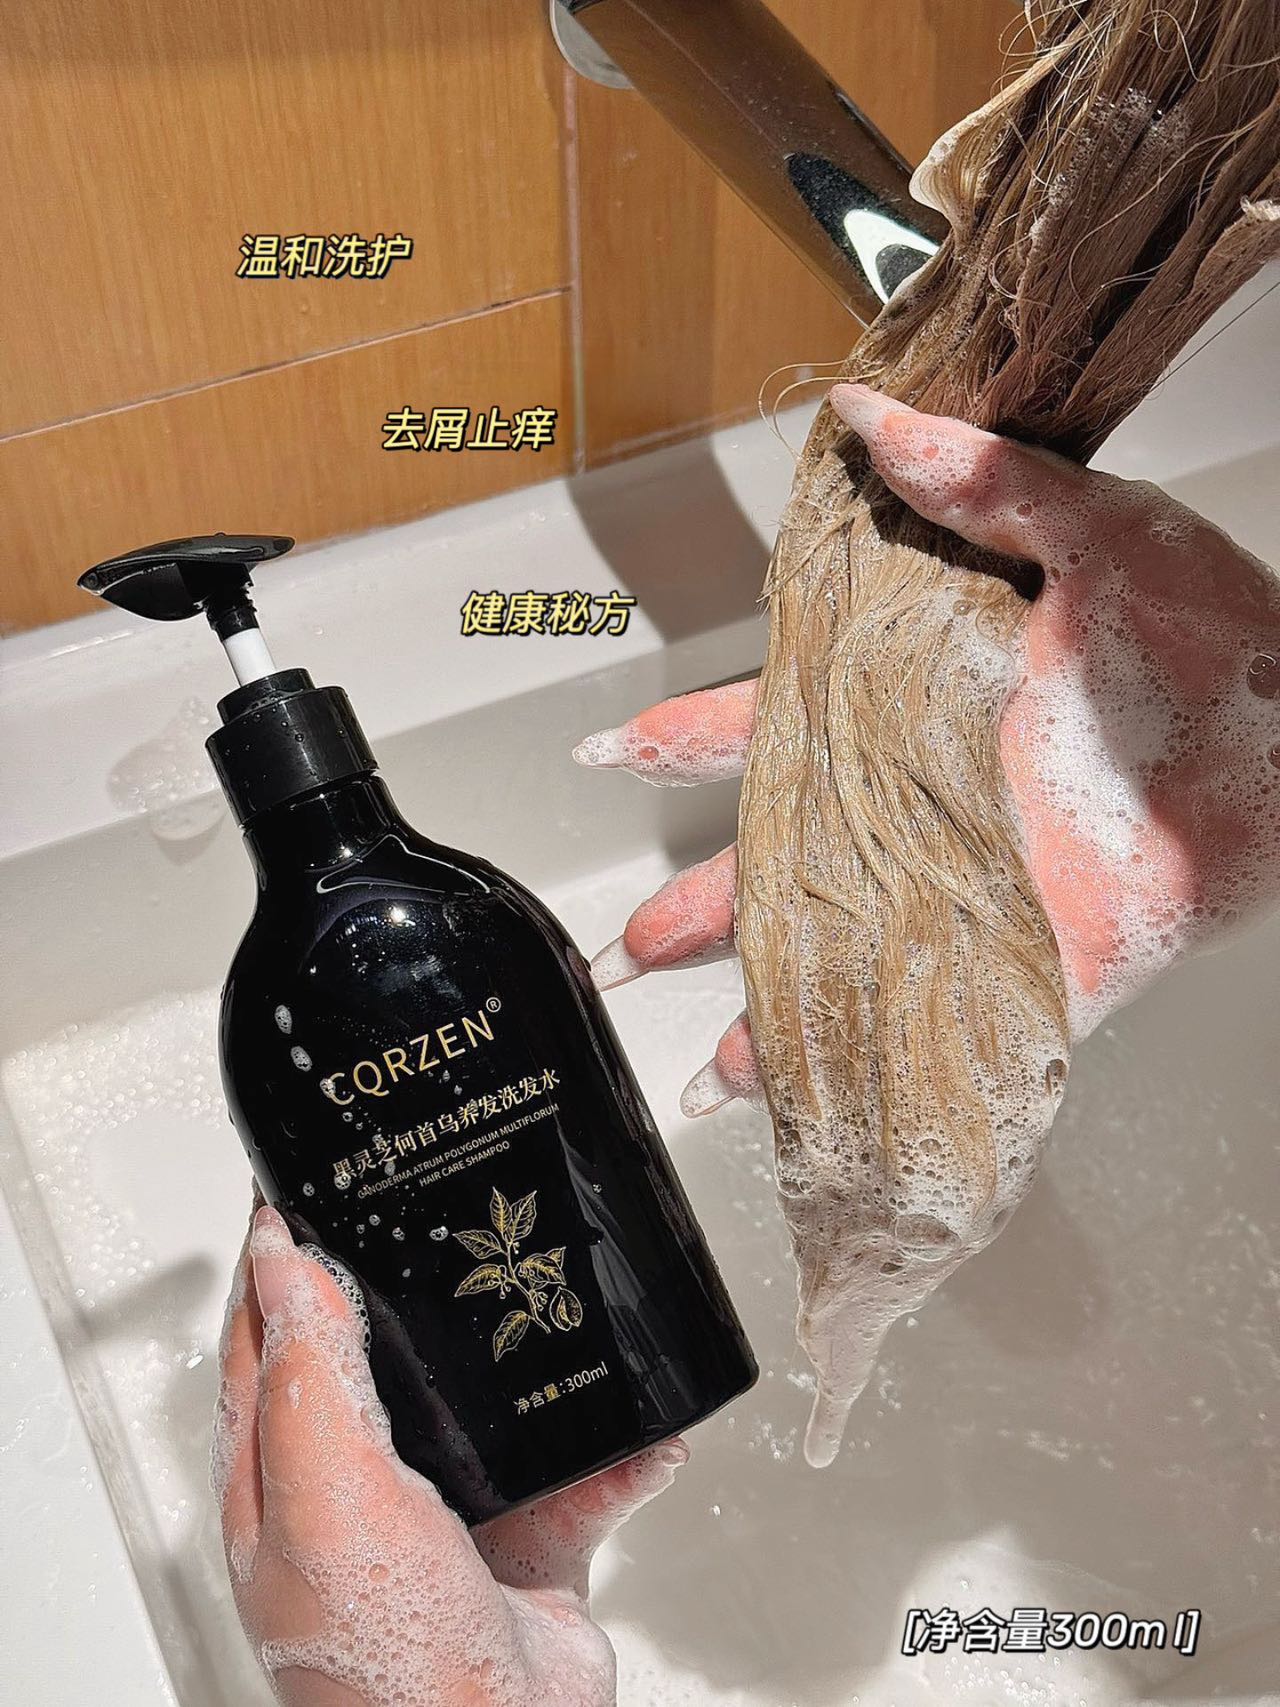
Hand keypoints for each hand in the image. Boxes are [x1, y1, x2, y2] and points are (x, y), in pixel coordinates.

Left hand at [215, 1204, 684, 1706]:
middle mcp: (356, 1492)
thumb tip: (284, 1264)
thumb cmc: (385, 1664)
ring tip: (561, 1300)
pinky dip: (617, 1454)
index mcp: (281, 1479)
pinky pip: (578, 1476)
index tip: (309, 1183)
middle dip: (411, 1284)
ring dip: (531, 1366)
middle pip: (374, 1355)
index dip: (280, 1255)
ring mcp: (444, 1516)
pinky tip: (648, 1433)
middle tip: (446, 1215)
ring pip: (486, 1407)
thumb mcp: (330, 1497)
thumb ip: (309, 1378)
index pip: (266, 1336)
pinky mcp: (524, 1543)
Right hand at [575, 384, 1279, 1105]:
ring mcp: (985, 883)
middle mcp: (942, 800)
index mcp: (933, 699)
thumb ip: (984, 482)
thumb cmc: (1221, 623)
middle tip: (637, 942)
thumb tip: (872, 420)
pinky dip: (897, 1068)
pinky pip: (956, 1023)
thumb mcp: (1096, 529)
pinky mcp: (1050, 956)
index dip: (700, 735)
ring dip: (786, 1004)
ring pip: (856, 950)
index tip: (627, 749)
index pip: (789, 719)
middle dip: (712, 902)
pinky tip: (842, 1103)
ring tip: (725, 1061)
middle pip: (798, 859)